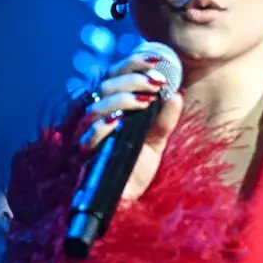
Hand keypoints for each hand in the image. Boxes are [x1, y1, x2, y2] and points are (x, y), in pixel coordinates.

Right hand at [76, 48, 183, 201]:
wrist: (125, 201)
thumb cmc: (135, 168)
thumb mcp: (156, 142)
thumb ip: (164, 120)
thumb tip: (177, 95)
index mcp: (112, 107)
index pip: (116, 75)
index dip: (134, 63)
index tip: (158, 60)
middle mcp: (97, 116)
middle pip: (106, 85)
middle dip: (133, 79)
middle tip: (157, 82)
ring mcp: (88, 134)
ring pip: (96, 106)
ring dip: (122, 98)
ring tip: (146, 100)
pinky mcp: (85, 155)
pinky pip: (88, 136)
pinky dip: (102, 126)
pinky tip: (118, 121)